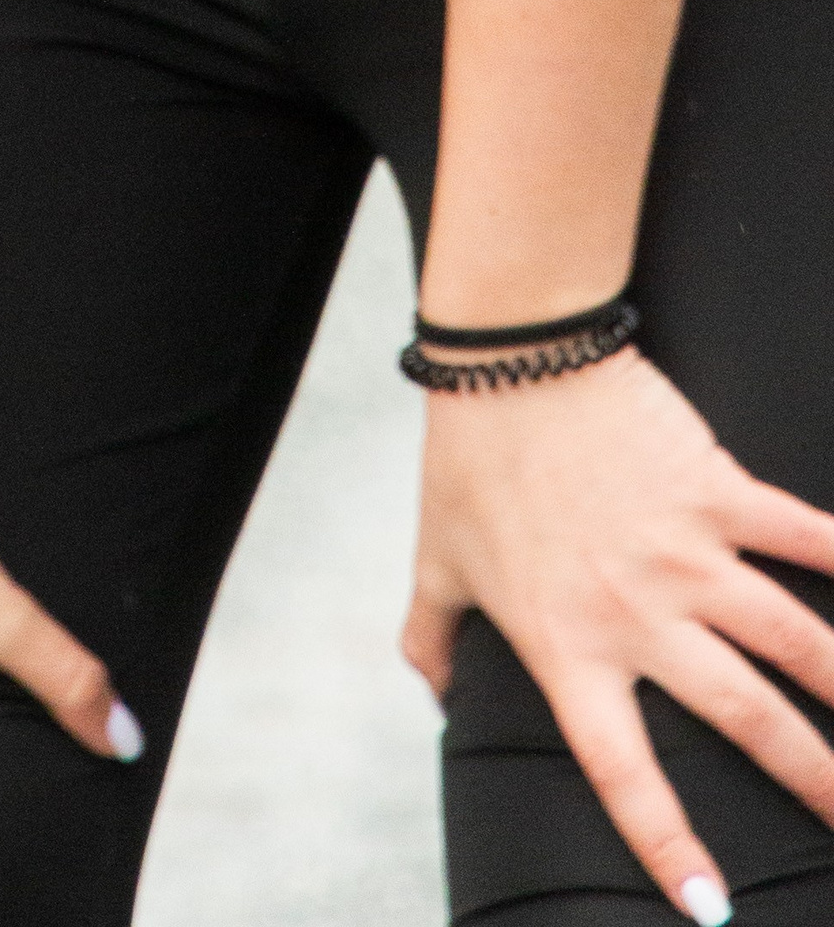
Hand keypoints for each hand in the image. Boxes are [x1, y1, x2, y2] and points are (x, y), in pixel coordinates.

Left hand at [405, 351, 833, 919]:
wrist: (510, 355)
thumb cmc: (469, 458)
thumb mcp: (436, 558)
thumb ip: (431, 637)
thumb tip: (434, 694)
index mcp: (567, 644)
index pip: (623, 772)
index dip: (667, 843)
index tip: (711, 905)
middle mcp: (637, 613)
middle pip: (747, 722)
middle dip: (816, 784)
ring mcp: (686, 552)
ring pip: (797, 643)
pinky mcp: (718, 490)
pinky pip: (803, 535)